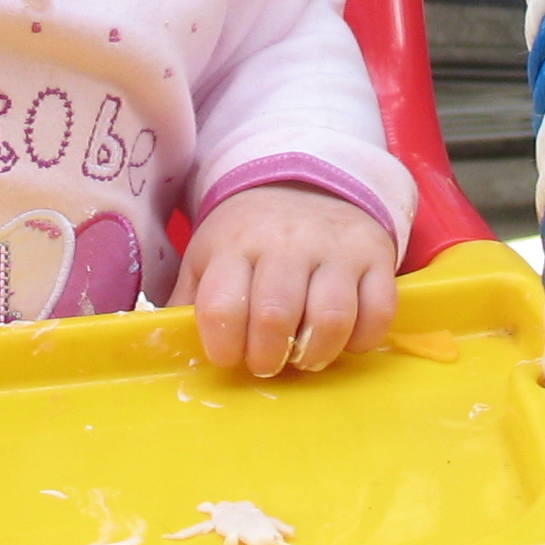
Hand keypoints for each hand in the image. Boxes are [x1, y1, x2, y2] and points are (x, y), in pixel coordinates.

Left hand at [174, 184, 399, 377]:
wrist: (307, 182)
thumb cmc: (249, 236)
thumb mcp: (209, 256)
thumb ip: (189, 300)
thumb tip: (166, 345)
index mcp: (234, 244)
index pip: (222, 305)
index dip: (223, 346)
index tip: (227, 356)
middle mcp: (285, 243)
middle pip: (275, 315)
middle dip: (267, 357)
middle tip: (265, 363)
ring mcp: (335, 249)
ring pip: (331, 317)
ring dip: (315, 354)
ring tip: (304, 357)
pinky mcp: (376, 257)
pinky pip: (379, 311)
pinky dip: (363, 338)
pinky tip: (344, 340)